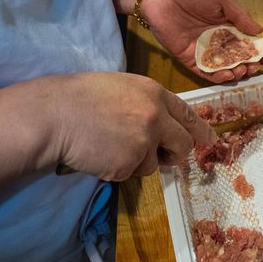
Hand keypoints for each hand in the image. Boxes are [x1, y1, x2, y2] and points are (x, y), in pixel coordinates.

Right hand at [44, 72, 215, 179]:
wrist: (53, 116)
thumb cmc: (79, 99)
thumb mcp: (120, 88)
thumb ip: (145, 104)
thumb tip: (162, 125)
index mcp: (154, 92)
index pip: (187, 113)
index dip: (200, 129)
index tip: (209, 140)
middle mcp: (156, 115)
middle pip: (183, 143)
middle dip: (176, 154)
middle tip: (166, 158)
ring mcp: (144, 140)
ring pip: (154, 164)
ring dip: (137, 162)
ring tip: (109, 146)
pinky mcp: (129, 163)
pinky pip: (131, 173)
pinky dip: (117, 170)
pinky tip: (99, 155)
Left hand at [141, 0, 262, 82]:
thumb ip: (239, 16)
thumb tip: (259, 31)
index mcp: (226, 24)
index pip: (246, 41)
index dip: (258, 50)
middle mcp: (216, 39)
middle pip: (237, 58)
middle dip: (250, 64)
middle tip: (257, 66)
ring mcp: (202, 50)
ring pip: (223, 67)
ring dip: (236, 72)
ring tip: (243, 70)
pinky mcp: (188, 58)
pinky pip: (204, 71)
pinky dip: (217, 76)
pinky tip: (228, 75)